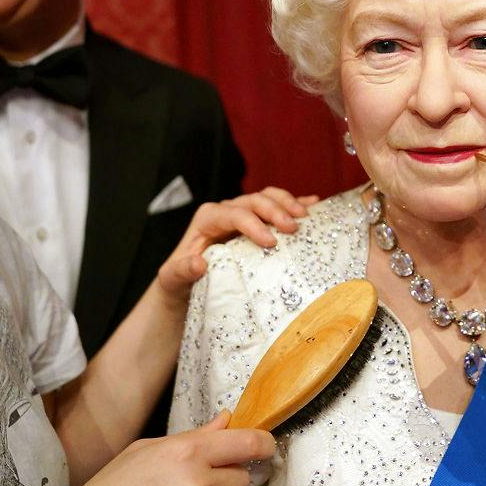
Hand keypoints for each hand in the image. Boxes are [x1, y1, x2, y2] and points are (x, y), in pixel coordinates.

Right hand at [38, 410, 274, 485]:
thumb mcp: (138, 456)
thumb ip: (190, 438)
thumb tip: (226, 422)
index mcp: (185, 454)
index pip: (247, 442)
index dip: (263, 443)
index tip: (265, 446)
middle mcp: (201, 485)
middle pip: (242, 476)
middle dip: (226, 477)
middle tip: (193, 485)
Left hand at [156, 188, 317, 298]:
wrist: (186, 288)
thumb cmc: (178, 284)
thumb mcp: (171, 281)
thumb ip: (181, 271)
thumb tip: (199, 262)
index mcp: (207, 219)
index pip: (232, 213)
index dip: (252, 223)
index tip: (270, 242)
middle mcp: (226, 212)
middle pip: (253, 200)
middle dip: (275, 210)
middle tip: (294, 228)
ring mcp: (244, 216)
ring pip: (267, 197)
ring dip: (288, 202)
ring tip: (306, 216)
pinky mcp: (257, 224)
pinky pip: (278, 208)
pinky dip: (296, 203)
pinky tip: (314, 204)